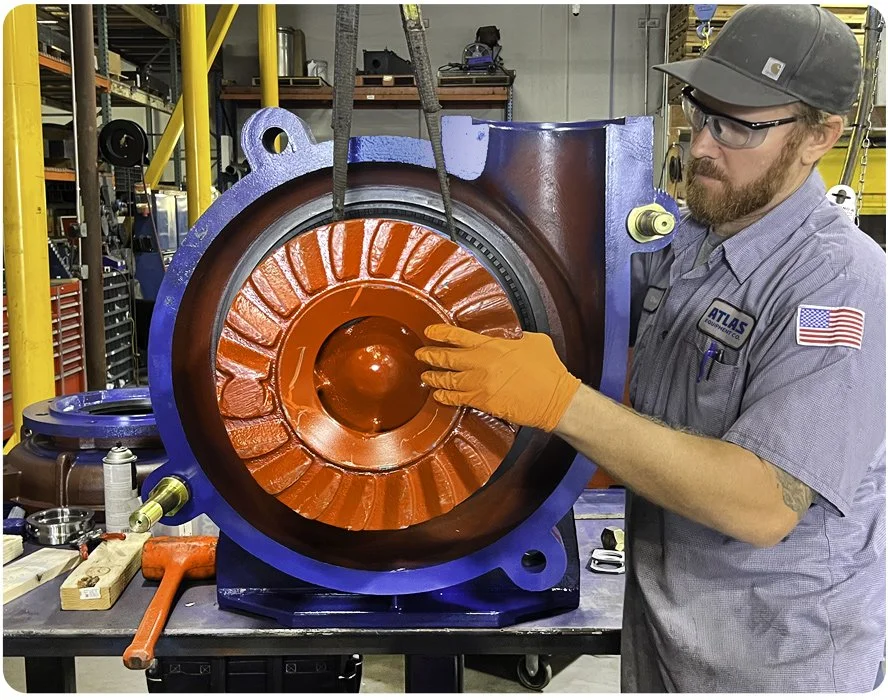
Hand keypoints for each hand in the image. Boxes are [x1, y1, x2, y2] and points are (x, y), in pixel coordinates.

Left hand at [415, 324, 581, 431]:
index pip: (458, 336)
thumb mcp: (533, 341)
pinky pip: (457, 399)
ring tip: (425, 376)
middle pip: (446, 358)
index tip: (429, 331)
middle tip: (420, 354)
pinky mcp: (483, 402)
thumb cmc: (548, 370)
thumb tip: (509, 336)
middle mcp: (481, 364)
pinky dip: (444, 397)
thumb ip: (515, 337)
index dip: (440, 333)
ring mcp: (480, 385)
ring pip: (448, 380)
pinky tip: (438, 396)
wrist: (554, 398)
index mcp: (492, 346)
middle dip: (430, 356)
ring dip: (434, 378)